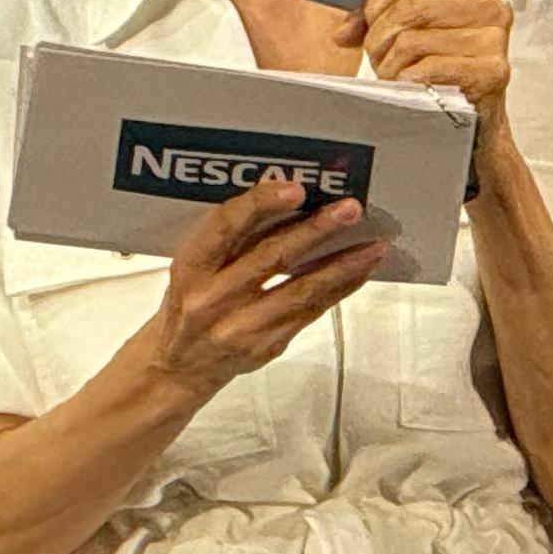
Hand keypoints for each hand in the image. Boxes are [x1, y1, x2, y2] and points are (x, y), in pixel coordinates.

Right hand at [134, 178, 392, 397]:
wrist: (178, 364)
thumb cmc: (188, 303)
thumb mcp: (192, 266)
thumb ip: (228, 236)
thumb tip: (278, 192)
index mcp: (190, 269)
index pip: (225, 228)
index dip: (260, 205)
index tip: (295, 189)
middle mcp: (213, 298)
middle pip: (271, 257)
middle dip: (316, 230)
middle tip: (350, 210)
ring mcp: (241, 326)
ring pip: (300, 289)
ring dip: (342, 264)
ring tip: (374, 245)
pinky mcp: (267, 345)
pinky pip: (310, 312)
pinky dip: (339, 289)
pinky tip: (359, 271)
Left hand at [359, 0, 513, 137]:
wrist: (475, 114)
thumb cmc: (442, 65)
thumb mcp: (414, 28)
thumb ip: (378, 17)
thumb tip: (343, 33)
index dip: (375, 2)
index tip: (369, 24)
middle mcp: (491, 5)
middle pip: (406, 9)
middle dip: (378, 37)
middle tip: (378, 57)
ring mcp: (495, 39)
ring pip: (410, 41)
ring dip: (388, 63)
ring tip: (393, 72)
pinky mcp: (491, 72)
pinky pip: (426, 70)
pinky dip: (405, 81)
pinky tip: (409, 86)